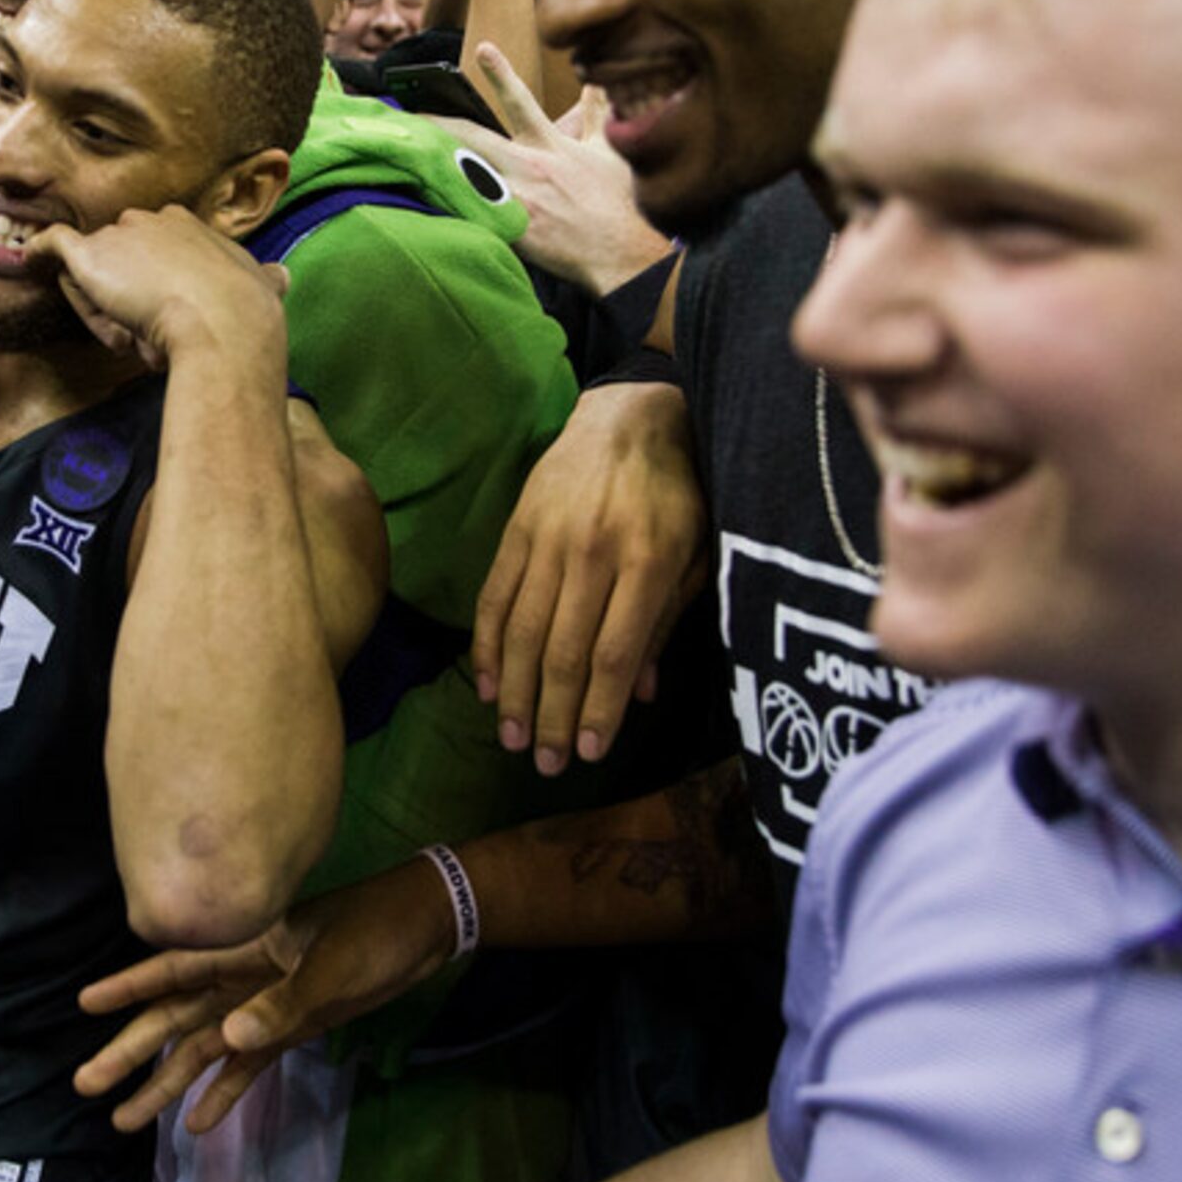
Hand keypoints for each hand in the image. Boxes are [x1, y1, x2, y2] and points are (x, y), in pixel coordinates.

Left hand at [25, 206, 287, 368]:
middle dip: (127, 291)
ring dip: (101, 303)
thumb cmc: (243, 311)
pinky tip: (28, 258)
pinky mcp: (88, 254)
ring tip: (130, 337)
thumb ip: (263, 279)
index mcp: (188, 225)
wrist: (220, 323)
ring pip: (93, 267)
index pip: (156, 250)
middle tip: (148, 333)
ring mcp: (118, 234)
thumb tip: (278, 277)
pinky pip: (55, 245)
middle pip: (120, 254)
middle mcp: (151, 218)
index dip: (156, 283)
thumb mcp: (261, 286)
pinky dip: (39, 251)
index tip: (166, 312)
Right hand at [73, 857, 461, 1134]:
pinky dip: (224, 1091)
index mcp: (244, 947)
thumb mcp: (333, 966)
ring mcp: (264, 1006)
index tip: (85, 1004)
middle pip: (176, 1018)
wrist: (425, 930)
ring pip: (203, 1048)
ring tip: (126, 1120)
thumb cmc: (375, 930)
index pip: (175, 968)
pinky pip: (247, 1066)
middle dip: (132, 1050)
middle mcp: (243, 978)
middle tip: (87, 1084)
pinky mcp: (291, 1029)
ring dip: (168, 1082)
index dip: (130, 987)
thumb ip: (283, 1003)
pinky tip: (197, 1123)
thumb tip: (227, 1037)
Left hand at [432, 47, 671, 294]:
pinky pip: (470, 215)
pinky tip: (423, 202)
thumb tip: (596, 85)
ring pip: (463, 173)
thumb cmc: (613, 204)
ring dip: (433, 163)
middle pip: (472, 136)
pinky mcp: (509, 230)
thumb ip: (596, 115)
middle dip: (439, 123)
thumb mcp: (608, 152)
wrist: (618, 253)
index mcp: (548, 145)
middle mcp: (527, 166)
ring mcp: (516, 198)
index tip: (482, 48)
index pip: (521, 101)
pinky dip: (448, 208)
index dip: (501, 73)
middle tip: (411, 114)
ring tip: (404, 154)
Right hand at [473, 378, 706, 772]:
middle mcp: (594, 552)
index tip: (590, 754)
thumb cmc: (676, 493)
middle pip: (565, 651)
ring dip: (516, 693)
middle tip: (545, 764)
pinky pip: (495, 597)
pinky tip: (488, 686)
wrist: (630, 416)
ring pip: (525, 631)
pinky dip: (488, 646)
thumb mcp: (694, 555)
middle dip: (553, 716)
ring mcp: (549, 539)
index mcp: (648, 560)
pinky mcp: (516, 528)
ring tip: (512, 739)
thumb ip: (664, 623)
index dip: (599, 710)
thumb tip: (638, 696)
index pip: (615, 653)